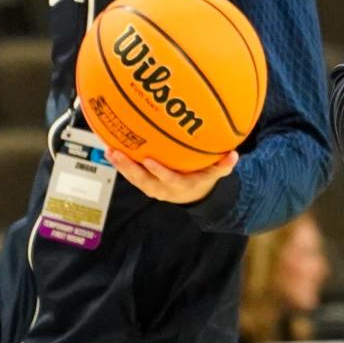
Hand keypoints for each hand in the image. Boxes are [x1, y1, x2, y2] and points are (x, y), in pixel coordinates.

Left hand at [106, 149, 237, 203]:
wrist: (192, 194)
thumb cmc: (203, 179)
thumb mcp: (215, 174)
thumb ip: (223, 166)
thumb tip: (234, 154)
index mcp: (180, 186)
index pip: (168, 180)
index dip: (158, 171)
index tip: (149, 160)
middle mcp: (162, 188)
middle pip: (143, 180)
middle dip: (129, 168)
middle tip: (118, 153)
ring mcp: (151, 186)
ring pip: (133, 178)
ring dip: (120, 165)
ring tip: (109, 150)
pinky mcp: (144, 182)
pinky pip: (130, 173)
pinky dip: (121, 163)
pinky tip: (111, 148)